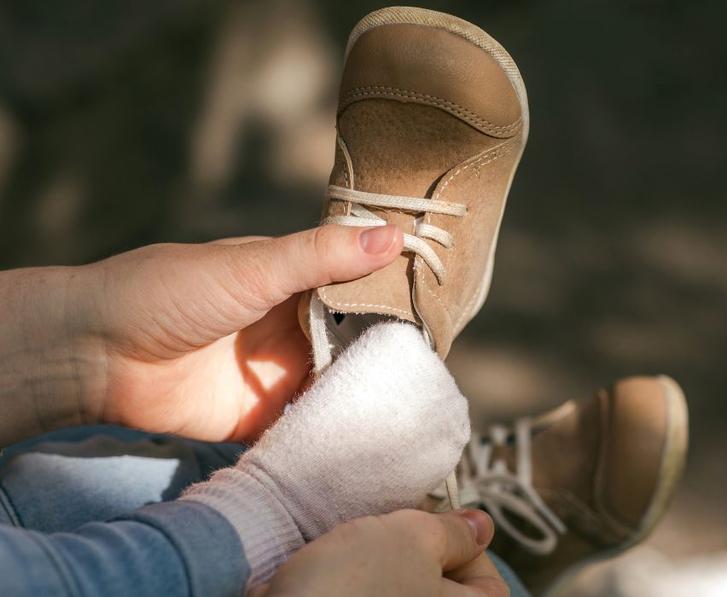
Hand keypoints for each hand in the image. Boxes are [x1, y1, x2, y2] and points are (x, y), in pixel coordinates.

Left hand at [0, 225, 401, 443]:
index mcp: (298, 281)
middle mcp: (297, 327)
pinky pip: (312, 426)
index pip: (364, 287)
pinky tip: (374, 438)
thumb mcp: (254, 265)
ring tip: (418, 407)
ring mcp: (283, 374)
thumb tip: (397, 235)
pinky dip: (337, 430)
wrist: (97, 354)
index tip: (443, 310)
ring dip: (369, 394)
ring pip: (342, 384)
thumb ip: (323, 255)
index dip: (400, 298)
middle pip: (360, 340)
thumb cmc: (171, 290)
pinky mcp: (266, 418)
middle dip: (392, 354)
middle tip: (437, 368)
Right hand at [250, 509, 508, 596]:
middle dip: (414, 549)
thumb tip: (482, 526)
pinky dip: (349, 581)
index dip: (458, 540)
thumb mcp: (414, 540)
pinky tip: (331, 563)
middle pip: (437, 584)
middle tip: (389, 524)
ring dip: (378, 563)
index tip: (426, 517)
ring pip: (394, 589)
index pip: (486, 580)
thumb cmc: (354, 588)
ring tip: (356, 544)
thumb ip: (454, 530)